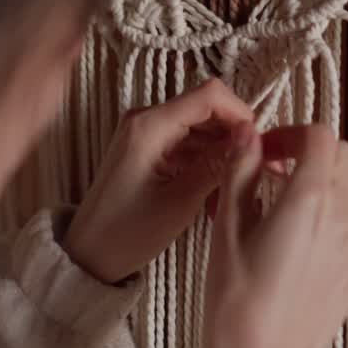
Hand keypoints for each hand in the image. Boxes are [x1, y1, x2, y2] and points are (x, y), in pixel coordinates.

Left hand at [64, 79, 254, 283]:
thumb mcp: (181, 201)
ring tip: (237, 182)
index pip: (209, 94)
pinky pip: (186, 141)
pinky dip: (205, 159)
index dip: (240, 113)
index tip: (258, 142)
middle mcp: (144, 119)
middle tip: (256, 166)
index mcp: (149, 125)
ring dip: (221, 149)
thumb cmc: (126, 233)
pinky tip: (216, 186)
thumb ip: (217, 165)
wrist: (89, 253)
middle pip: (206, 108)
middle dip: (234, 133)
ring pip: (199, 126)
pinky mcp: (146, 147)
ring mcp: (144, 132)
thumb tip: (250, 139)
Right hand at [204, 124, 347, 347]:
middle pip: (341, 156)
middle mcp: (343, 218)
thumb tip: (246, 137)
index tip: (265, 150)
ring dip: (327, 181)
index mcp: (309, 201)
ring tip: (292, 200)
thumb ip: (240, 173)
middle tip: (273, 169)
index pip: (318, 137)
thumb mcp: (227, 230)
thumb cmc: (238, 305)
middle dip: (308, 153)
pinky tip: (324, 226)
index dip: (290, 134)